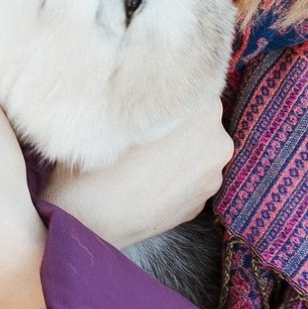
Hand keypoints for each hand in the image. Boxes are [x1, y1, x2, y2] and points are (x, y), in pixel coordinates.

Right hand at [41, 100, 231, 249]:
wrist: (89, 225)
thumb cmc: (95, 164)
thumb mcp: (116, 112)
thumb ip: (145, 96)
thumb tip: (149, 84)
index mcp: (202, 113)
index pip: (196, 83)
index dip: (169, 85)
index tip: (147, 90)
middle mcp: (218, 144)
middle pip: (198, 116)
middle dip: (174, 118)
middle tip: (139, 121)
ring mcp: (212, 178)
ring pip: (194, 146)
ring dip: (174, 146)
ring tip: (138, 155)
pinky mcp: (200, 204)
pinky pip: (188, 174)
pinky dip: (171, 172)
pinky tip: (142, 179)